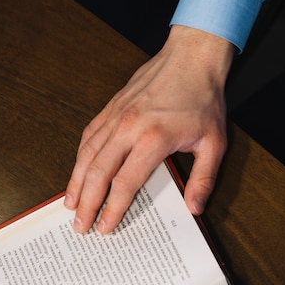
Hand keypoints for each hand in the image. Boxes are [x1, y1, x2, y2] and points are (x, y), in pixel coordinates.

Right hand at [65, 25, 234, 233]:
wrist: (191, 57)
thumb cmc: (203, 99)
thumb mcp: (214, 142)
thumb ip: (204, 178)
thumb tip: (194, 207)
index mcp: (154, 139)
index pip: (125, 183)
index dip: (113, 208)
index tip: (105, 227)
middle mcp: (129, 127)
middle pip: (98, 172)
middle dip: (87, 202)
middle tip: (80, 225)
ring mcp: (116, 115)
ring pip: (87, 154)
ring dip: (77, 182)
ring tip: (70, 204)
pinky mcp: (112, 106)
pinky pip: (89, 135)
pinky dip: (81, 156)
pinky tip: (78, 171)